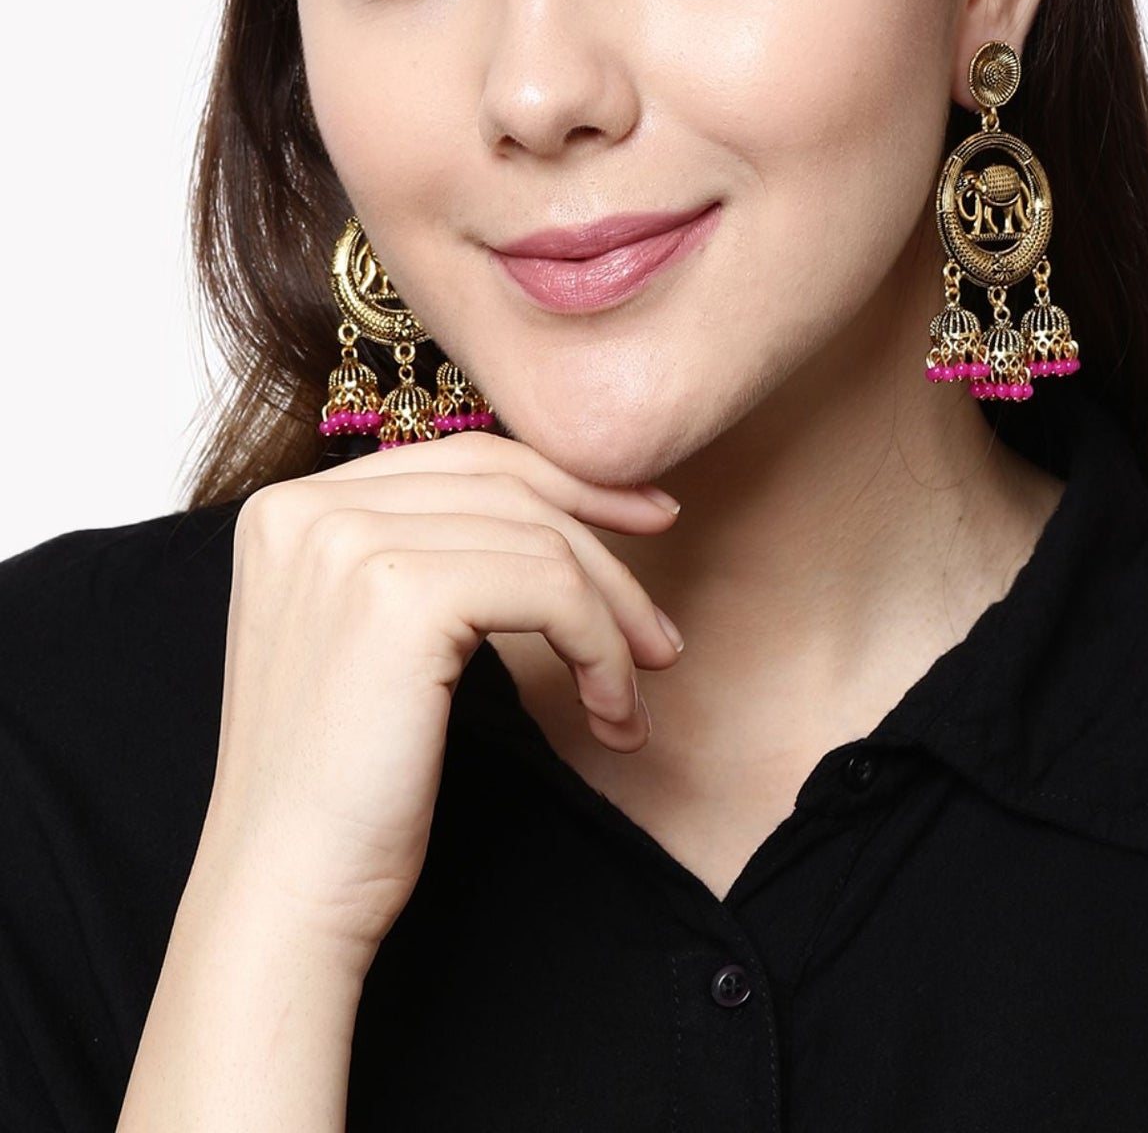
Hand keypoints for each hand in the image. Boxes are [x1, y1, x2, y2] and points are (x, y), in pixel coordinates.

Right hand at [194, 433, 682, 970]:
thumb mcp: (365, 637)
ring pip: (539, 540)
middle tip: (659, 627)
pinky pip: (550, 590)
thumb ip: (420, 555)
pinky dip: (600, 646)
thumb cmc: (338, 788)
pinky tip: (610, 710)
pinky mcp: (400, 593)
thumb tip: (552, 507)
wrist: (285, 893)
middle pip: (507, 488)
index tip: (642, 520)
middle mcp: (309, 507)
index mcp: (291, 508)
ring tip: (634, 690)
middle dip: (603, 547)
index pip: (462, 459)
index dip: (565, 484)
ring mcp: (348, 541)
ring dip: (612, 617)